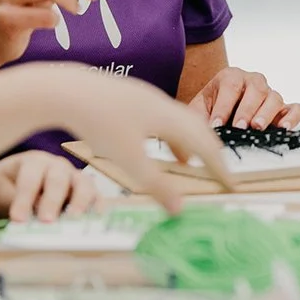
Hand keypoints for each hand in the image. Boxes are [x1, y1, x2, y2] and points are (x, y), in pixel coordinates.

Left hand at [0, 151, 99, 222]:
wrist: (13, 183)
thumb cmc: (6, 186)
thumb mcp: (1, 191)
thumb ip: (14, 201)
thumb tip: (30, 216)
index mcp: (34, 161)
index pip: (30, 179)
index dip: (24, 199)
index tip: (18, 220)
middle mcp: (57, 166)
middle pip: (58, 179)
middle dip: (52, 200)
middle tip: (46, 221)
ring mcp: (74, 177)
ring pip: (82, 184)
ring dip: (79, 202)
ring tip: (74, 220)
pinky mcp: (85, 191)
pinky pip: (95, 196)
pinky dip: (97, 207)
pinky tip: (95, 220)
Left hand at [67, 71, 234, 209]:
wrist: (68, 89)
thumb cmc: (99, 123)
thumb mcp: (128, 161)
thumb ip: (156, 185)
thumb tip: (180, 210)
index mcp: (170, 118)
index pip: (206, 145)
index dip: (220, 166)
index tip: (231, 183)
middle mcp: (165, 105)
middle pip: (199, 129)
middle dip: (211, 152)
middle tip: (219, 173)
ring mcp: (149, 99)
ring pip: (181, 122)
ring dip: (190, 143)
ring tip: (189, 164)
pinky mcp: (134, 98)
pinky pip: (164, 118)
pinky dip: (170, 135)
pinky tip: (157, 146)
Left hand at [188, 67, 299, 129]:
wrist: (220, 112)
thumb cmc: (209, 110)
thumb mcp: (198, 110)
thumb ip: (198, 119)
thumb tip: (199, 133)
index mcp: (231, 76)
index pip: (230, 86)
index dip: (223, 106)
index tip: (216, 124)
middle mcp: (253, 81)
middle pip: (256, 89)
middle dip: (247, 109)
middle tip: (239, 126)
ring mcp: (270, 94)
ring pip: (275, 98)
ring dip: (267, 113)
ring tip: (257, 128)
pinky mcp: (283, 109)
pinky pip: (295, 108)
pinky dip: (292, 117)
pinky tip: (283, 129)